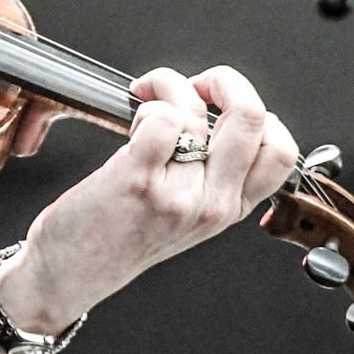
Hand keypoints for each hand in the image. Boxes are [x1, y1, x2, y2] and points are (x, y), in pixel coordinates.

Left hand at [0, 65, 299, 330]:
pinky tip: (130, 121)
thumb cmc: (120, 238)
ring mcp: (178, 193)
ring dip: (168, 88)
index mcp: (229, 208)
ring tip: (147, 99)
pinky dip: (145, 106)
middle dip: (225, 79)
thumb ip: (212, 180)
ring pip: (196, 111)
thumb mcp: (187, 218)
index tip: (224, 107)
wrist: (72, 273)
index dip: (259, 114)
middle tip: (196, 84)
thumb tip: (216, 119)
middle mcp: (212, 203)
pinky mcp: (138, 180)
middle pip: (253, 118)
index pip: (281, 151)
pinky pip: (160, 118)